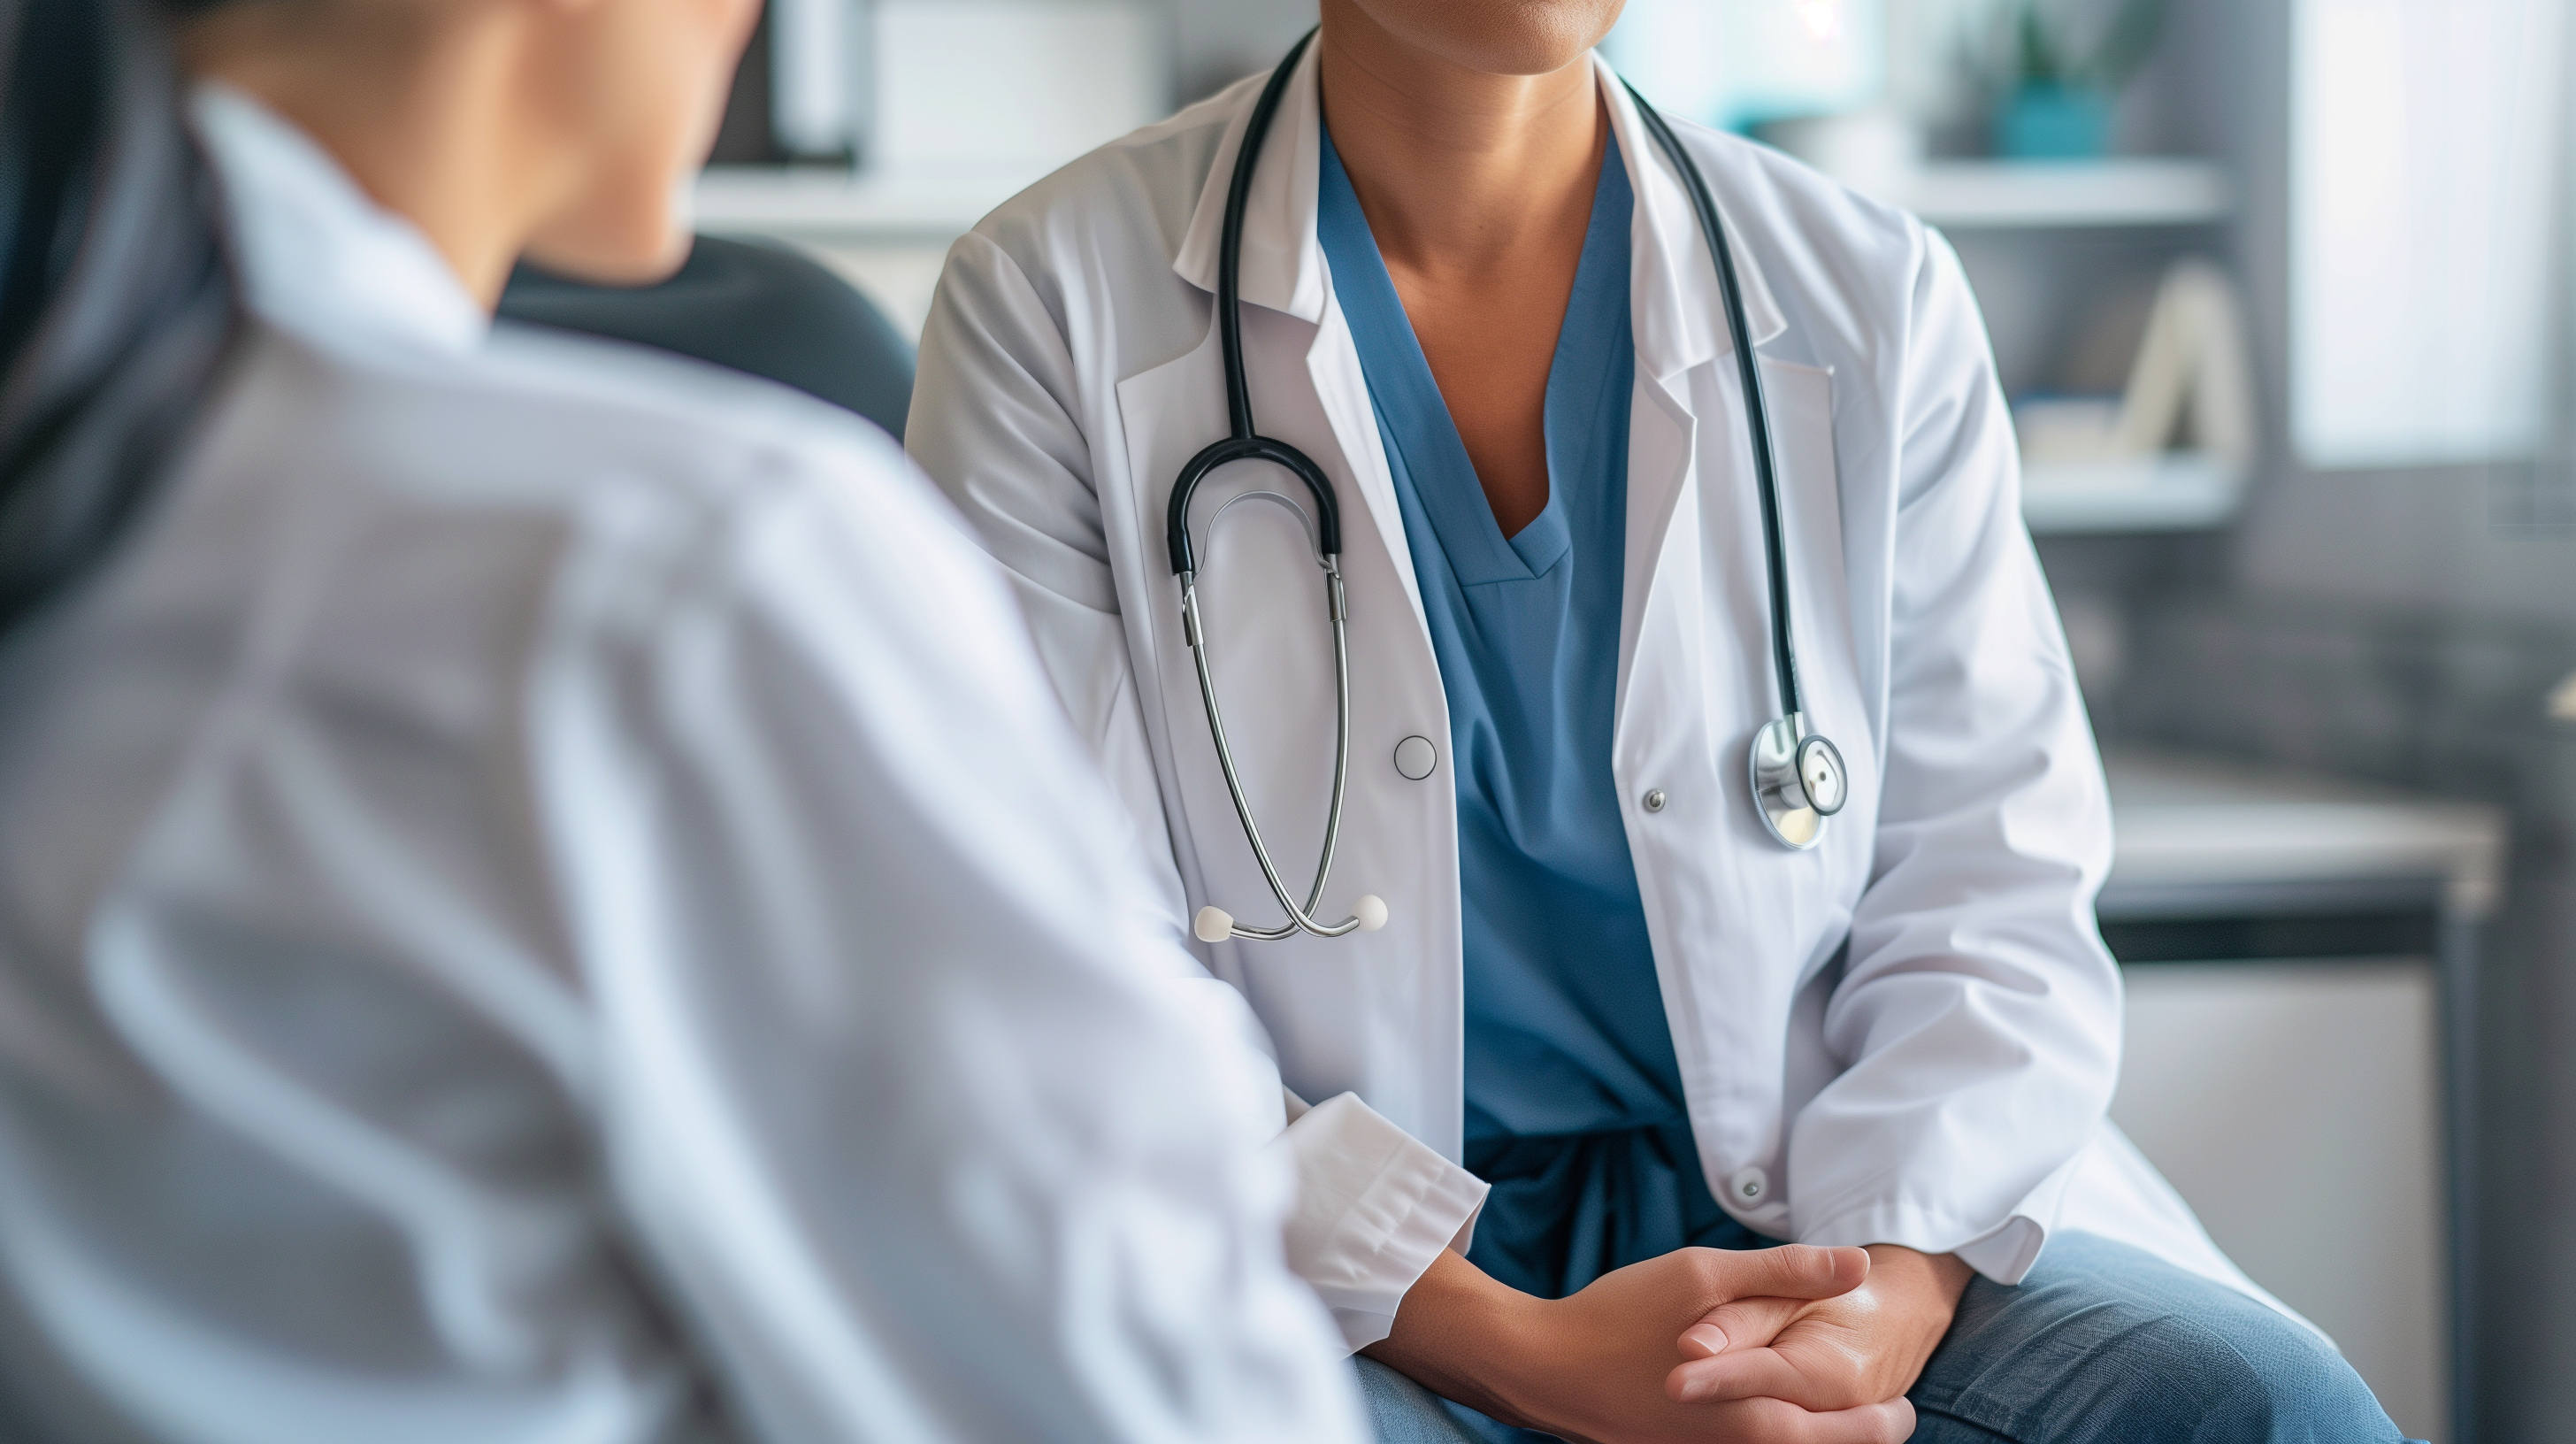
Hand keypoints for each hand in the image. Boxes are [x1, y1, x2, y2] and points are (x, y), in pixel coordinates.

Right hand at [1363, 1246, 1915, 1443]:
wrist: (1545, 1368)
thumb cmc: (1621, 1317)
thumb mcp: (1703, 1275)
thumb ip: (1785, 1272)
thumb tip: (1861, 1264)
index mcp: (1766, 1415)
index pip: (1866, 1431)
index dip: (1890, 1409)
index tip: (1893, 1381)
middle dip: (1864, 1426)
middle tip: (1874, 1395)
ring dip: (1819, 1429)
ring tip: (1827, 1399)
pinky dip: (1776, 1430)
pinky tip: (1763, 1400)